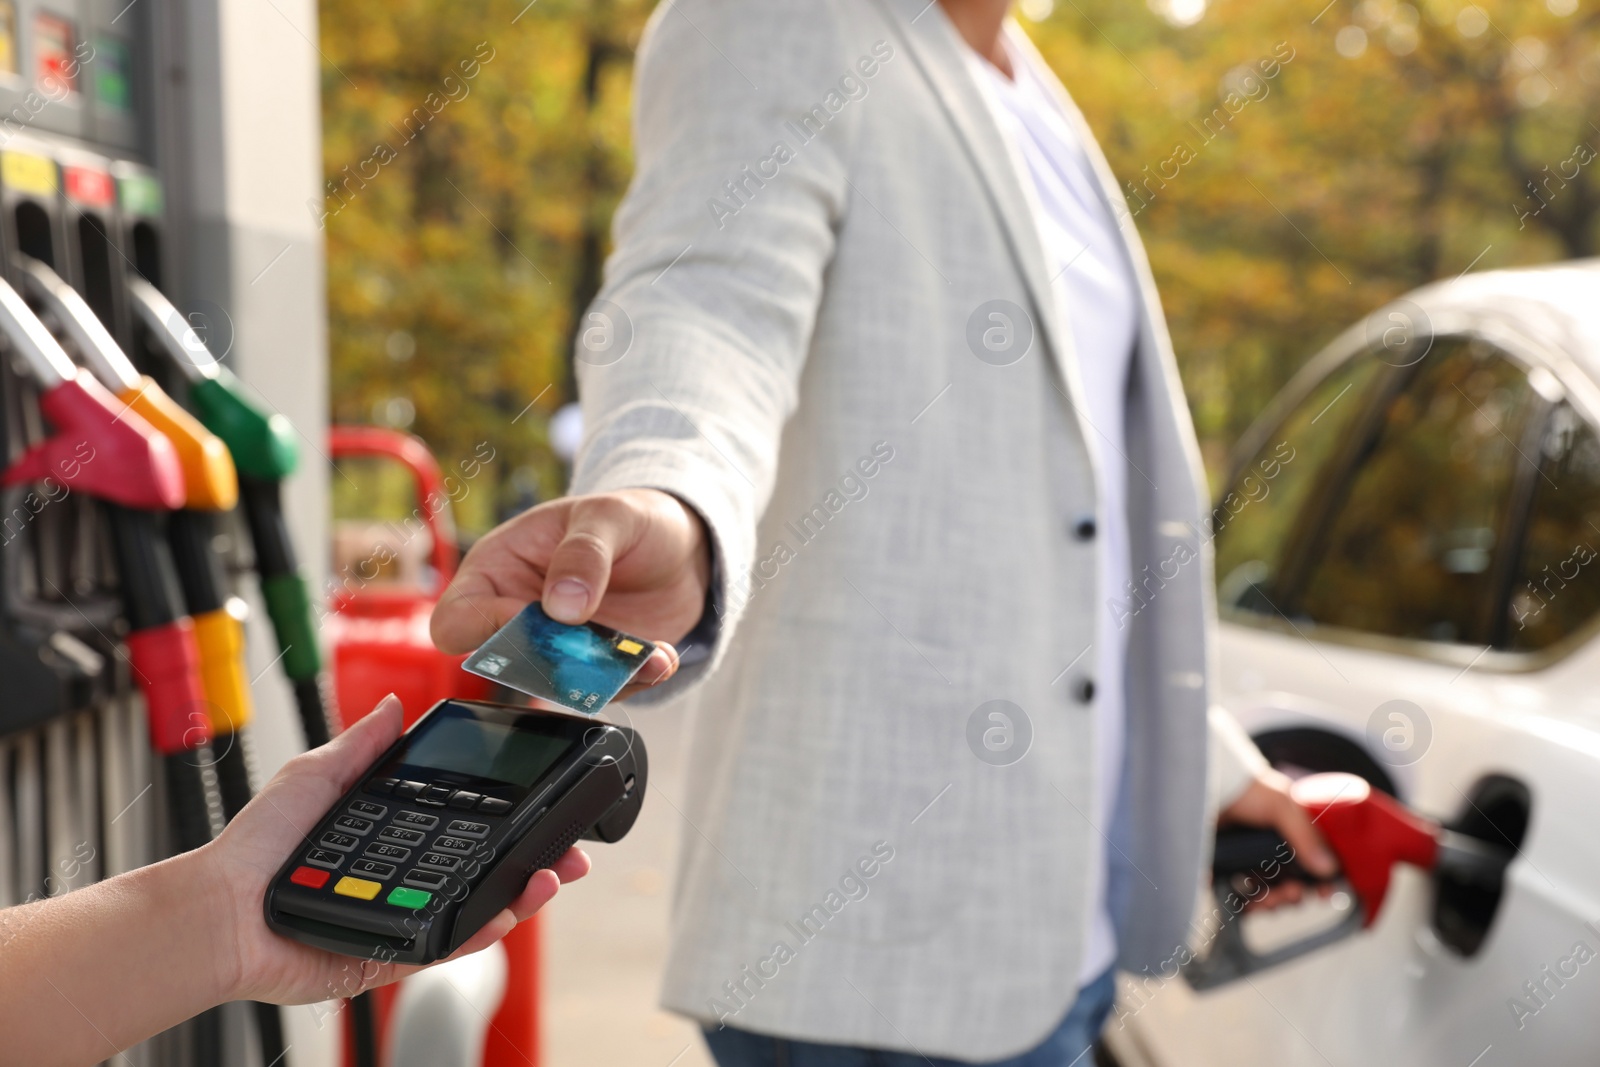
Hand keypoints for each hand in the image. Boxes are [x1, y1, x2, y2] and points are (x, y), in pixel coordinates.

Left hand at [199, 695, 590, 1004]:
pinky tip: (506, 915)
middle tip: (569, 851)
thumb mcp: (314, 778)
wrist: (220, 910)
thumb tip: (393, 705)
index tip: (544, 803)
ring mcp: (401, 918)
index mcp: (394, 837)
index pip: (468, 827)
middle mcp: (405, 879)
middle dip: (537, 861)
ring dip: (522, 896)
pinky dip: (480, 935)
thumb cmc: (254, 848)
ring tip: (549, 877)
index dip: (511, 820)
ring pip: (477, 910)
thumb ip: (360, 747)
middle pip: (487, 870)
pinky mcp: (388, 957)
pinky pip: (444, 947)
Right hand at [431, 489, 712, 696]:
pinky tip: (660, 657)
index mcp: (498, 570)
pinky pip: (601, 692)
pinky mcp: (595, 668)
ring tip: (650, 656)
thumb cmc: (630, 518)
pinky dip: (633, 681)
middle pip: (506, 665)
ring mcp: (558, 647)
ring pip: (557, 687)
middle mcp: (519, 616)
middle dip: (554, 661)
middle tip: (600, 642)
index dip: (486, 628)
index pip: (455, 620)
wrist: (681, 545)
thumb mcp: (609, 515)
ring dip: (603, 678)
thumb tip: (561, 606)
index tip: (537, 616)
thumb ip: (584, 553)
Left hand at [1218, 769, 1338, 908]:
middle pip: (1291, 883)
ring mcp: (1250, 859)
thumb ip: (1305, 837)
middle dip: (1292, 895)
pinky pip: (1241, 894)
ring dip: (1272, 902)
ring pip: (1268, 893)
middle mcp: (1272, 848)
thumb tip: (1328, 869)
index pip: (1313, 863)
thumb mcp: (1280, 806)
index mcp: (1291, 833)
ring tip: (1265, 900)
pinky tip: (1247, 903)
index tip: (1322, 894)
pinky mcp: (1228, 868)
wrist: (1204, 787)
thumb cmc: (1245, 789)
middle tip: (1288, 894)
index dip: (1320, 881)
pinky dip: (1246, 903)